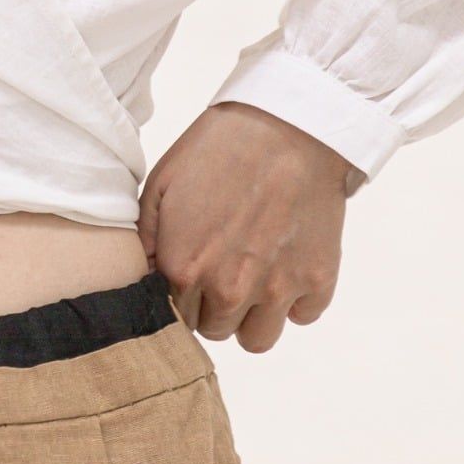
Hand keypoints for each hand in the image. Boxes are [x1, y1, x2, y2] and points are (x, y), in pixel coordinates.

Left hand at [136, 102, 362, 352]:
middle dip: (215, 306)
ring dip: (254, 316)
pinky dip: (296, 298)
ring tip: (256, 277)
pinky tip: (288, 262)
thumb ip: (148, 243)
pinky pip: (302, 316)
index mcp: (183, 268)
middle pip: (214, 330)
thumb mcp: (161, 186)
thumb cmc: (219, 149)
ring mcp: (276, 289)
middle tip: (226, 267)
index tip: (193, 275)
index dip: (183, 296)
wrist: (288, 124)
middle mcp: (228, 288)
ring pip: (256, 339)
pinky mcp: (317, 280)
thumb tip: (146, 279)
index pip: (174, 317)